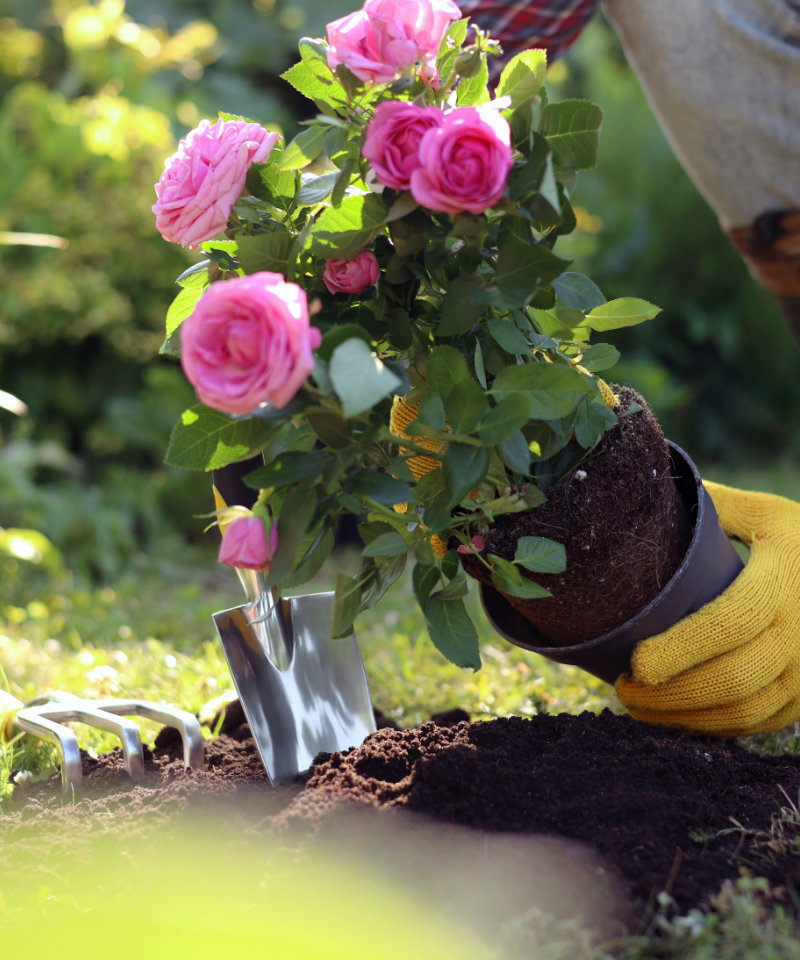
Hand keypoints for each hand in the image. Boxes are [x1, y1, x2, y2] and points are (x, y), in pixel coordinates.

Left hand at [615, 482, 799, 735]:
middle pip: (731, 678)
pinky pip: (756, 724)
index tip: (635, 662)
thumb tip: (651, 491)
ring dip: (685, 717)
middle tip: (623, 690)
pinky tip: (676, 718)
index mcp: (782, 583)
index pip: (728, 625)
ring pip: (743, 710)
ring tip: (637, 707)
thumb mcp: (771, 516)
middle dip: (670, 693)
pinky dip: (712, 727)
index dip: (680, 650)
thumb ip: (718, 506)